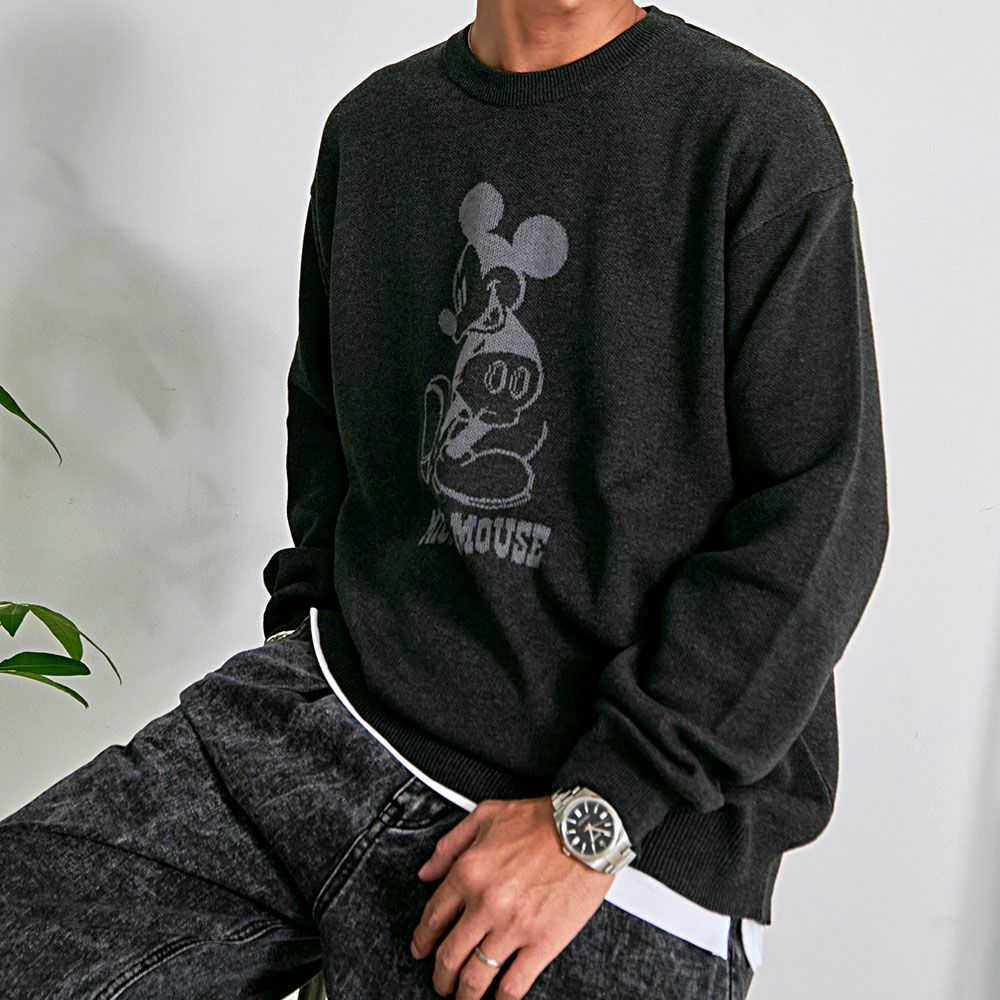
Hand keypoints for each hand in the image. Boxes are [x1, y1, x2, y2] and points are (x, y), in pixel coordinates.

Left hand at [410, 795, 614, 998]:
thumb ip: (449, 845)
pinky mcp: (542, 942)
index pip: (433, 918)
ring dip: (464, 995)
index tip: (421, 949)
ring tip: (464, 997)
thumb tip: (426, 873)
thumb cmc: (541, 819)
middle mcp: (485, 903)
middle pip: (449, 955)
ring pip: (476, 977)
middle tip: (441, 982)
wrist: (587, 828)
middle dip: (440, 976)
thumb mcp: (485, 816)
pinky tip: (498, 999)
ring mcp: (513, 927)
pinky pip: (514, 984)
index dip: (423, 940)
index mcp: (468, 872)